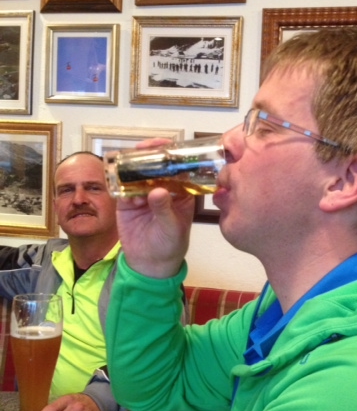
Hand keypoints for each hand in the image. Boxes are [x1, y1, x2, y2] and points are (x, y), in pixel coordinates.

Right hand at [115, 139, 194, 278]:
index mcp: (180, 192)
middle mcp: (162, 189)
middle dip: (149, 155)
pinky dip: (121, 186)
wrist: (150, 264)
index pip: (178, 167)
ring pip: (138, 173)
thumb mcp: (172, 228)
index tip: (164, 146)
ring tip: (130, 166)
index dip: (172, 154)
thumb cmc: (170, 245)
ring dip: (133, 168)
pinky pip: (122, 188)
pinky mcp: (126, 203)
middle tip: (141, 148)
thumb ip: (164, 209)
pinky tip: (124, 193)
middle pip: (156, 165)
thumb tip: (156, 191)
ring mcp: (143, 194)